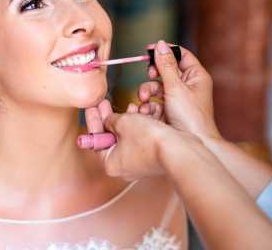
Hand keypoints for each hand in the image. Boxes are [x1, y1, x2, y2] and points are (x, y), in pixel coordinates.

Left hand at [84, 99, 205, 180]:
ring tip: (130, 106)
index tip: (92, 107)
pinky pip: (140, 140)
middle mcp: (123, 168)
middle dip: (109, 118)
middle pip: (111, 138)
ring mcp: (138, 165)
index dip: (93, 120)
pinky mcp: (151, 159)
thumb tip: (108, 120)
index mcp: (110, 163)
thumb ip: (111, 120)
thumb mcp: (124, 122)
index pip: (95, 139)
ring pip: (127, 138)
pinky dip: (138, 127)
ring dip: (126, 120)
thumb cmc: (149, 139)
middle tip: (105, 104)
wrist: (178, 149)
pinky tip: (142, 114)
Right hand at [138, 40, 219, 141]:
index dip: (164, 51)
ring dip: (146, 92)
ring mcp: (177, 99)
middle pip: (165, 70)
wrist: (194, 145)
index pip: (180, 55)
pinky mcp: (167, 112)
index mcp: (196, 76)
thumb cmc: (191, 117)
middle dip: (153, 74)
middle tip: (149, 75)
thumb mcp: (176, 87)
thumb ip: (166, 65)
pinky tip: (143, 111)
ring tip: (143, 99)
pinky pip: (153, 102)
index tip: (148, 50)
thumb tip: (160, 44)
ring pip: (156, 87)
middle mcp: (187, 86)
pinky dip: (147, 105)